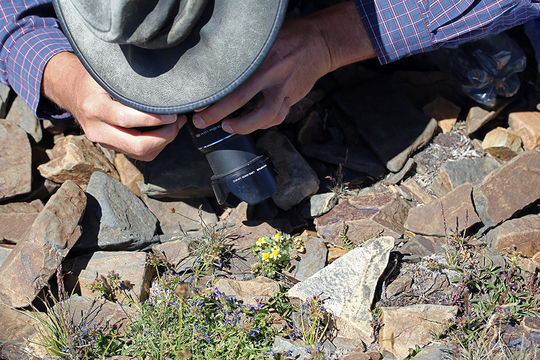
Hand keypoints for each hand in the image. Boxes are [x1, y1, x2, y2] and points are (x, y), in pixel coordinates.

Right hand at [42, 52, 183, 160]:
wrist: (70, 91)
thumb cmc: (92, 78)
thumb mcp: (105, 74)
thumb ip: (126, 81)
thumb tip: (160, 83)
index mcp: (94, 108)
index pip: (127, 119)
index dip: (154, 119)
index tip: (172, 113)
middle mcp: (97, 129)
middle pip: (137, 146)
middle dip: (164, 137)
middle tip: (178, 122)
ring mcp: (103, 142)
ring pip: (141, 154)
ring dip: (163, 142)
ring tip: (175, 125)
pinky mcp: (111, 147)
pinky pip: (138, 154)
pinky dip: (156, 145)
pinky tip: (164, 131)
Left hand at [193, 1, 375, 134]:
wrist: (321, 42)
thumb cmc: (290, 36)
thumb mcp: (265, 39)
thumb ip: (246, 52)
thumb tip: (218, 65)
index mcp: (264, 57)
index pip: (234, 78)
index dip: (215, 93)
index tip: (199, 102)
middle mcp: (275, 74)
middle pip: (243, 99)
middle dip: (219, 114)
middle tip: (202, 121)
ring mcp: (286, 89)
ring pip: (266, 116)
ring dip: (244, 126)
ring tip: (228, 126)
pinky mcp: (293, 97)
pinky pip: (278, 116)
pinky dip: (263, 123)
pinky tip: (252, 123)